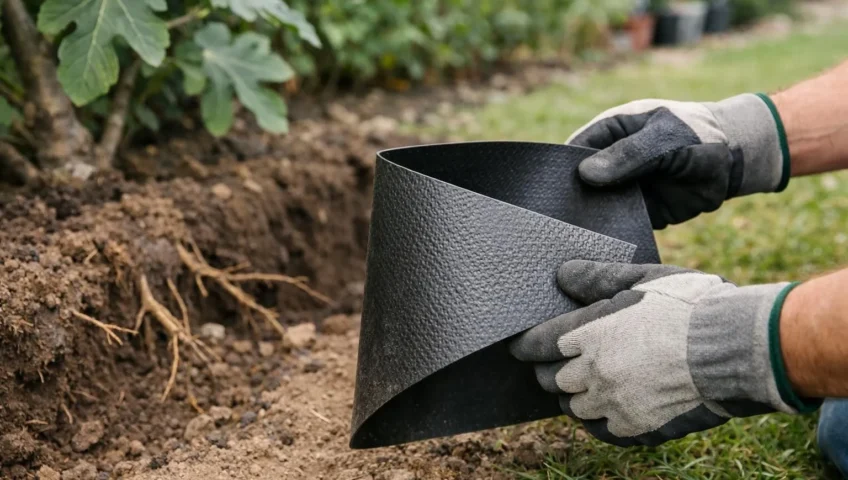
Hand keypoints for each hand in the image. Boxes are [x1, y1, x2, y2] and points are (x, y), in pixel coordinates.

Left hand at [510, 261, 814, 446]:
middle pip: (550, 379)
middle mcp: (593, 373)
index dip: (525, 345)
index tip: (523, 345)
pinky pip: (600, 430)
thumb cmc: (689, 306)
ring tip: (587, 382)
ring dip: (574, 395)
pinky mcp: (636, 429)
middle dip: (549, 369)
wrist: (736, 348)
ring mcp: (614, 405)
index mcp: (588, 335)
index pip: (535, 346)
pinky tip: (608, 405)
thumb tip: (561, 274)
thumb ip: (595, 278)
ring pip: (572, 407)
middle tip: (559, 362)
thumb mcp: (641, 278)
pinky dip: (598, 419)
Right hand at [567, 94, 788, 228]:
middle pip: (577, 185)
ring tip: (568, 242)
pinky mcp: (637, 213)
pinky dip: (609, 236)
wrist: (735, 160)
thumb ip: (628, 155)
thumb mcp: (664, 138)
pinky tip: (597, 250)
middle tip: (553, 224)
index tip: (545, 194)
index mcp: (607, 133)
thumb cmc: (698, 134)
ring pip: (594, 208)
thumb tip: (585, 175)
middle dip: (568, 202)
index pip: (570, 154)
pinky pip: (617, 226)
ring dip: (586, 223)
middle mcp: (608, 163)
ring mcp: (621, 189)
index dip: (557, 173)